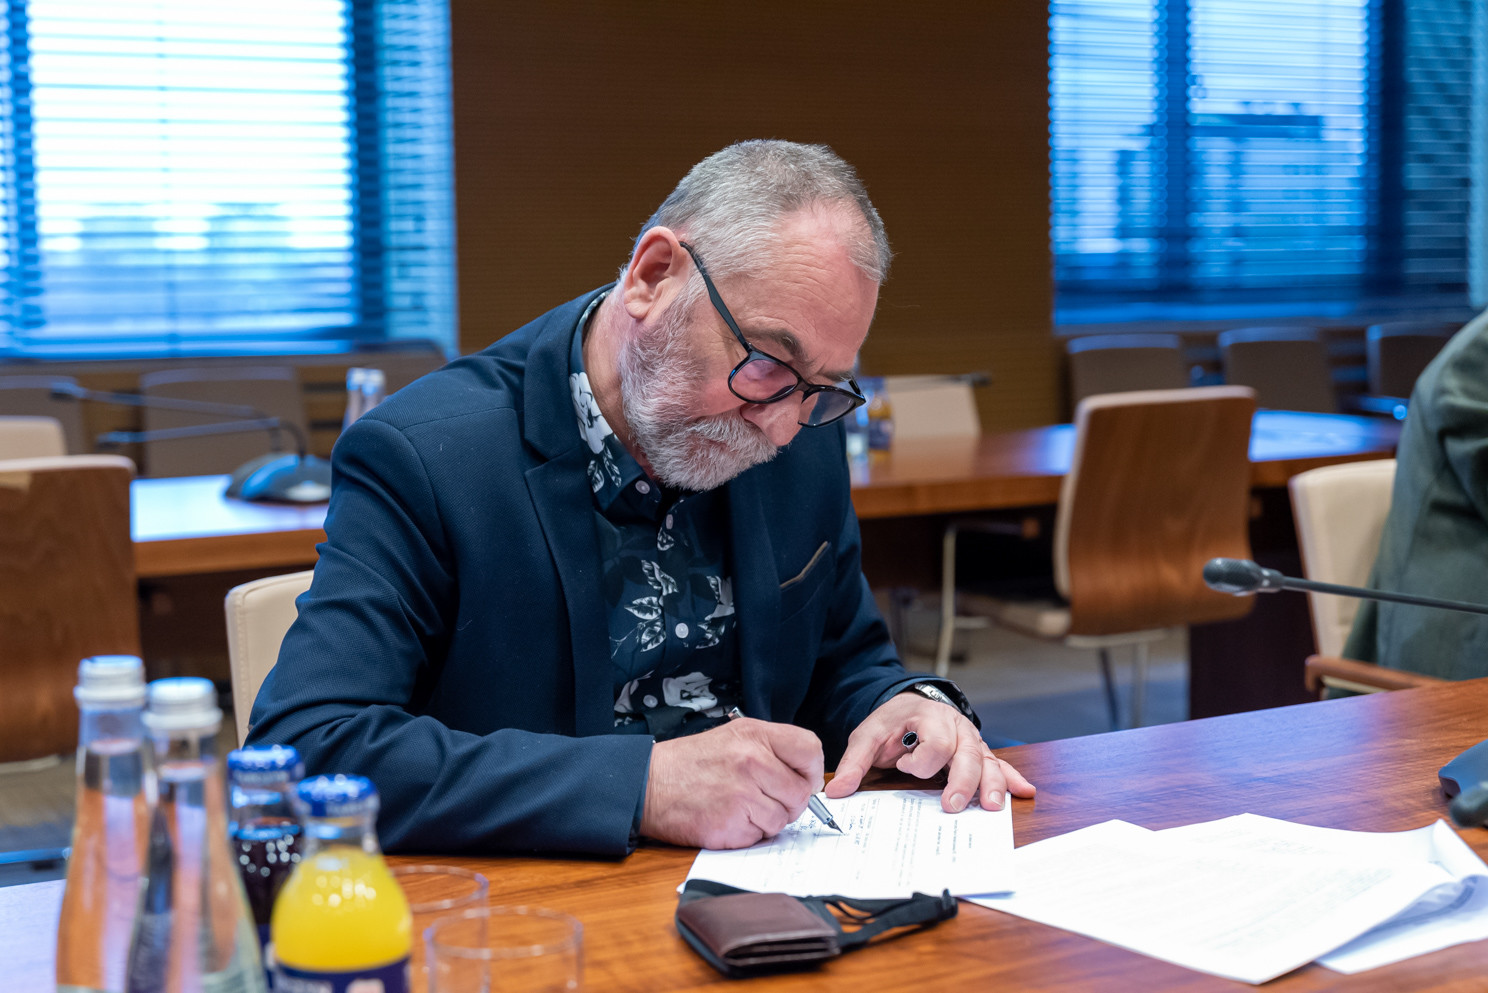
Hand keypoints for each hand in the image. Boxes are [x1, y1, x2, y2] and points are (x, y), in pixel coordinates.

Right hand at [640, 717, 824, 848]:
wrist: (648, 784)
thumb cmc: (691, 763)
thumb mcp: (733, 737)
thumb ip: (772, 750)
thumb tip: (808, 777)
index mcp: (755, 735)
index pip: (810, 750)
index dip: (810, 770)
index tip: (800, 779)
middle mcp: (752, 761)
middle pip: (801, 793)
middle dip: (787, 802)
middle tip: (762, 798)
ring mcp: (743, 794)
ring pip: (783, 819)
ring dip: (766, 820)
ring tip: (739, 806)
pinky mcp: (732, 824)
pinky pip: (761, 836)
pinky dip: (748, 833)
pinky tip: (728, 818)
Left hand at [824, 692, 1034, 812]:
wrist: (908, 706)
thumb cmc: (891, 722)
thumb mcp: (868, 736)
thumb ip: (854, 762)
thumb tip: (837, 791)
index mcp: (930, 718)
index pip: (936, 743)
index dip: (921, 761)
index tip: (904, 766)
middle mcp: (957, 727)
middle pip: (968, 754)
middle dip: (963, 782)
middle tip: (952, 806)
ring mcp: (971, 740)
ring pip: (988, 762)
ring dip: (992, 785)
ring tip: (991, 807)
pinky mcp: (979, 753)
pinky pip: (999, 764)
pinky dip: (1010, 778)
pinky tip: (1023, 792)